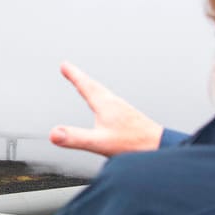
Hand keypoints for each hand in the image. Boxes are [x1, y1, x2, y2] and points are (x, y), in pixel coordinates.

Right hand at [49, 61, 163, 156]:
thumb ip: (76, 138)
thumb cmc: (135, 145)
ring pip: (104, 94)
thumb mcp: (99, 143)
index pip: (86, 86)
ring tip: (86, 86)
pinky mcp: (130, 118)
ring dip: (92, 87)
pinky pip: (111, 103)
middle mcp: (116, 104)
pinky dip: (102, 99)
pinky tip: (107, 109)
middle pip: (94, 86)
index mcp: (107, 106)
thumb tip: (54, 133)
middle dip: (80, 78)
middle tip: (70, 69)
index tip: (64, 65)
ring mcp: (124, 110)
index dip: (74, 75)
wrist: (161, 148)